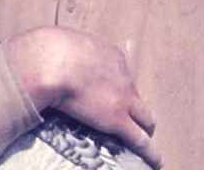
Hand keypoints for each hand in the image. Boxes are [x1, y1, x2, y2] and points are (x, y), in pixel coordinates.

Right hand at [4, 27, 162, 168]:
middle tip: (131, 117)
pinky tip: (155, 161)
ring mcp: (122, 99)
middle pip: (136, 94)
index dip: (117, 86)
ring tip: (146, 138)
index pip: (120, 73)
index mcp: (108, 55)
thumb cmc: (48, 50)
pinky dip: (150, 152)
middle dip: (134, 106)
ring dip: (145, 127)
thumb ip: (62, 53)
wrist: (51, 62)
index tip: (112, 93)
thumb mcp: (61, 44)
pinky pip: (140, 139)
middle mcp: (121, 76)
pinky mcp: (118, 120)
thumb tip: (48, 58)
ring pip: (144, 117)